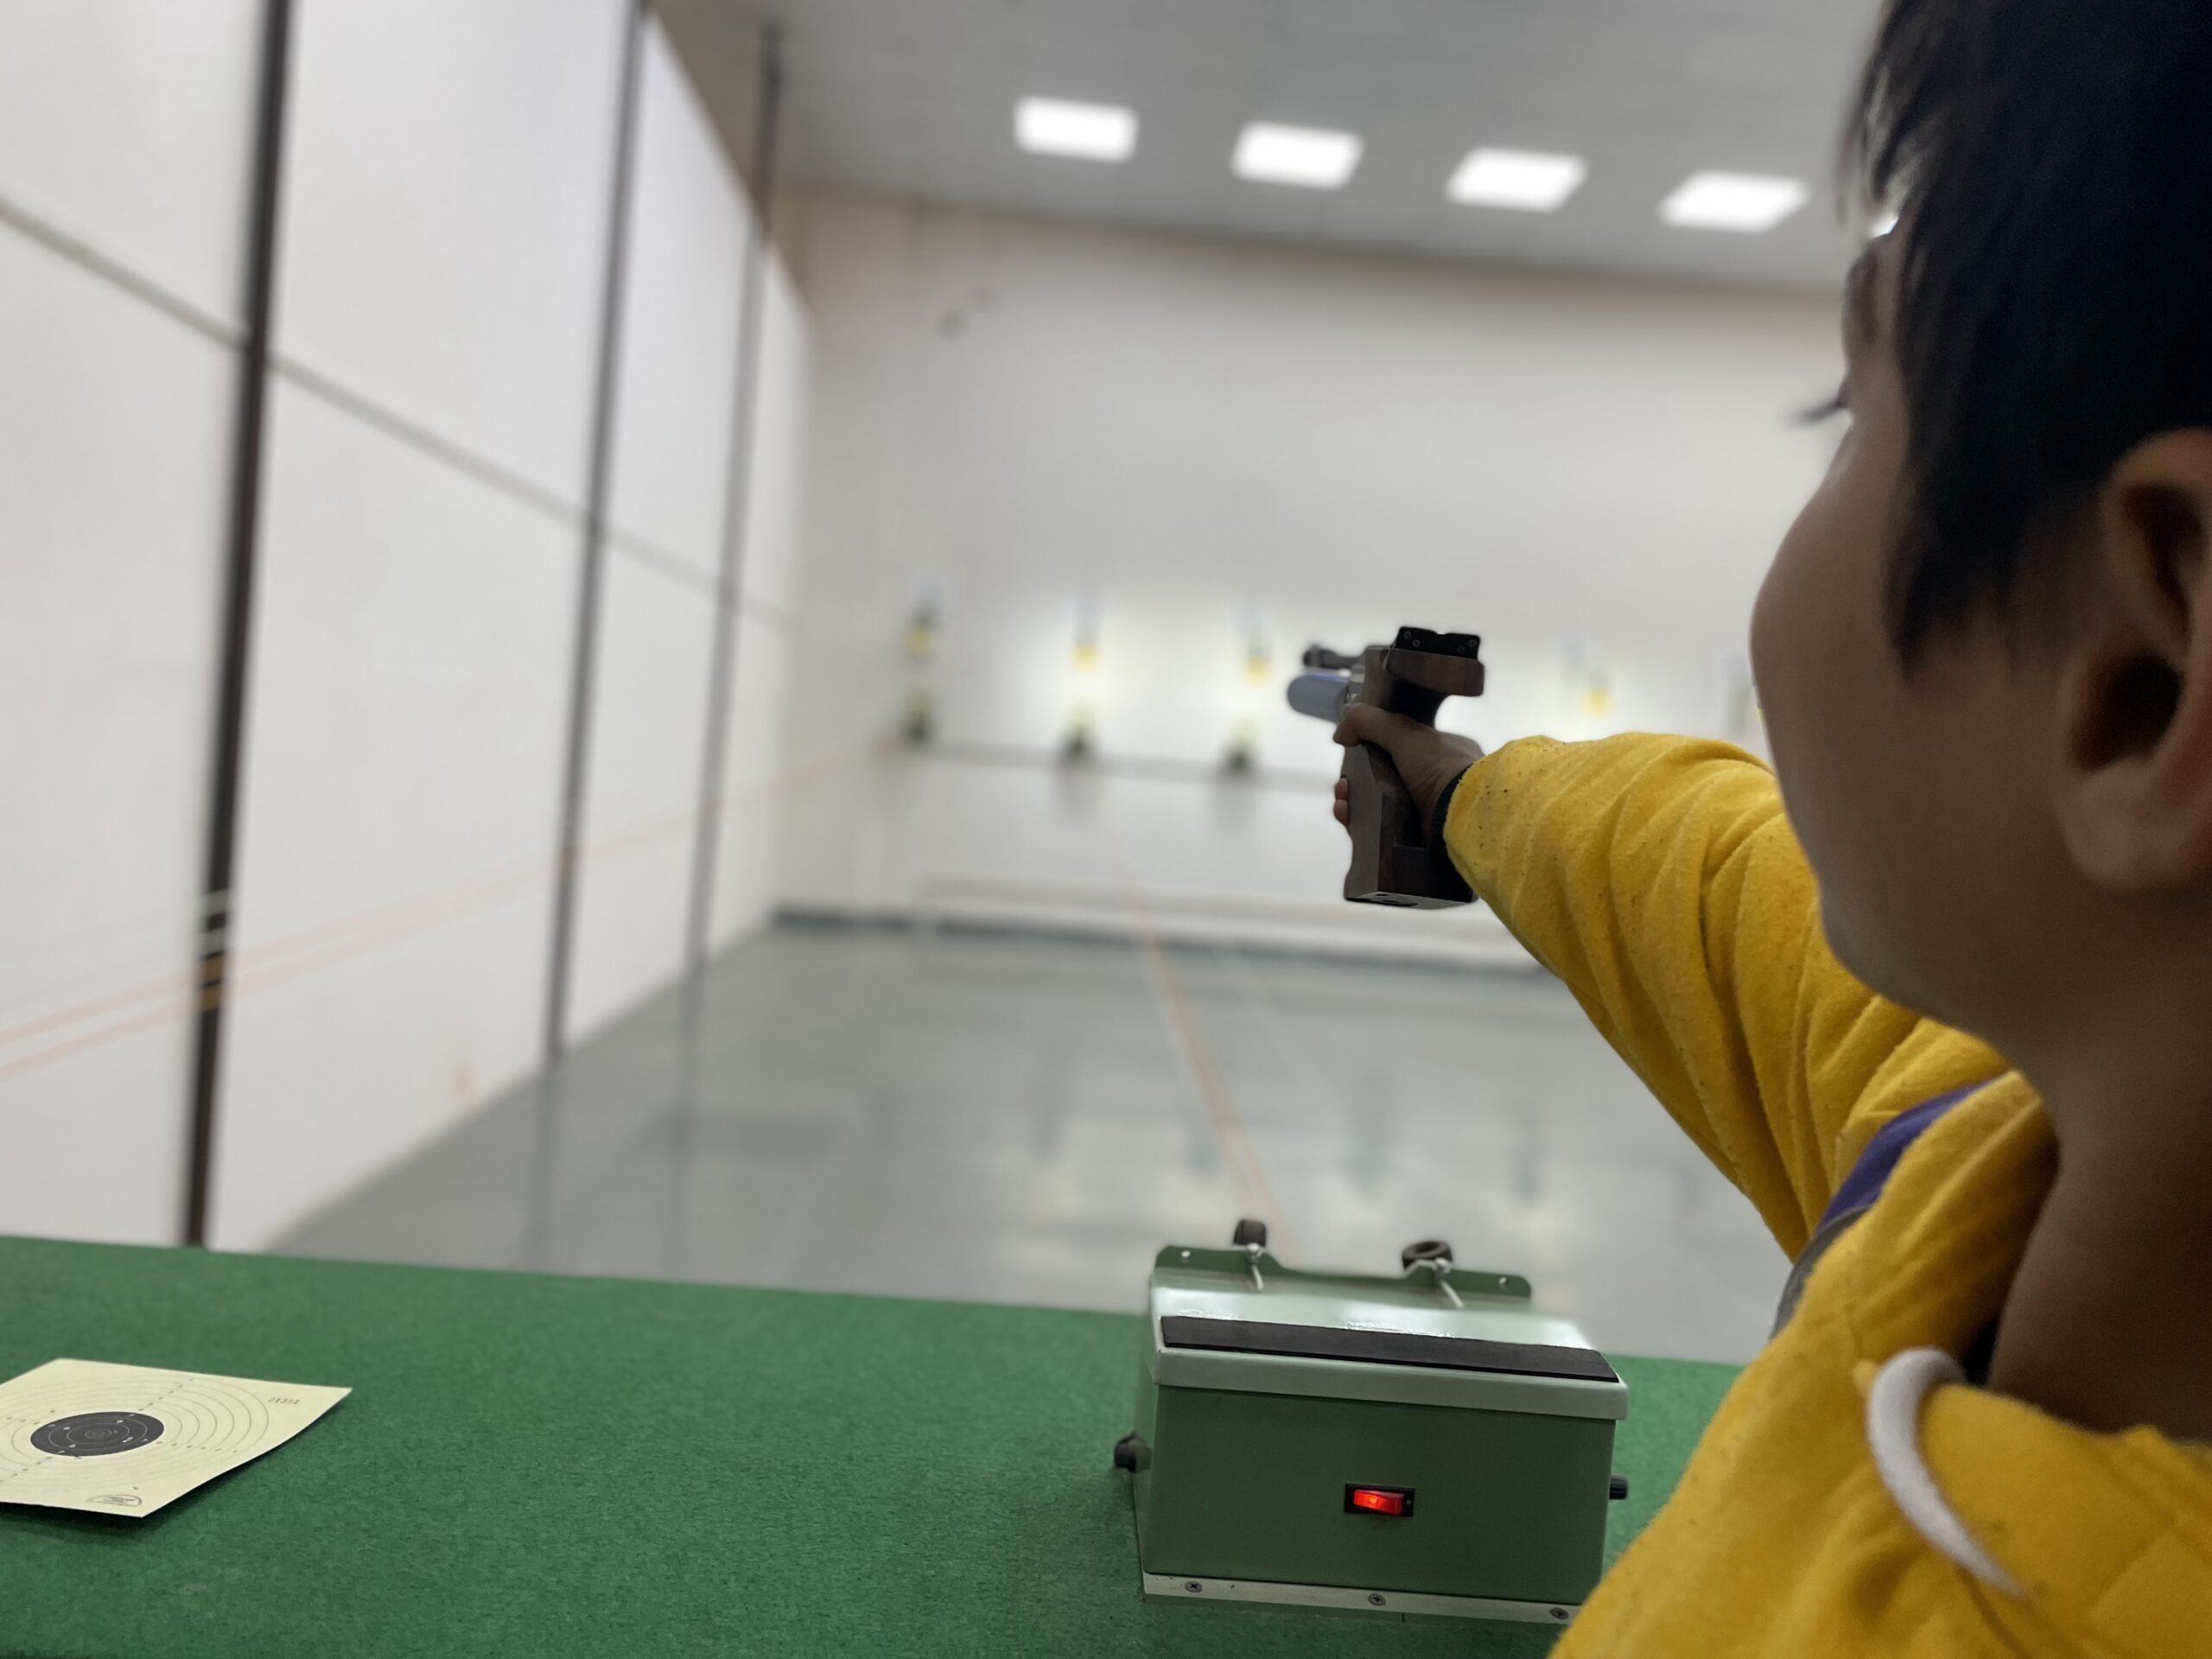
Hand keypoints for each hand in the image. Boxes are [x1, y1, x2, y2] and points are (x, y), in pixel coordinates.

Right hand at [1331, 706, 1484, 832]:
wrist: (1461, 814)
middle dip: (1355, 780)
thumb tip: (1339, 734)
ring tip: (1343, 801)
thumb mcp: (1403, 731)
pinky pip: (1380, 827)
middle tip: (1343, 784)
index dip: (1371, 751)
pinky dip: (1360, 821)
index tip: (1353, 754)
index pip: (1399, 748)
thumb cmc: (1439, 766)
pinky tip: (1347, 816)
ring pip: (1378, 805)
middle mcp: (1434, 781)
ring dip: (1353, 801)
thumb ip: (1368, 721)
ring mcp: (1425, 811)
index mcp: (1440, 753)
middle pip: (1383, 778)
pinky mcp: (1415, 837)